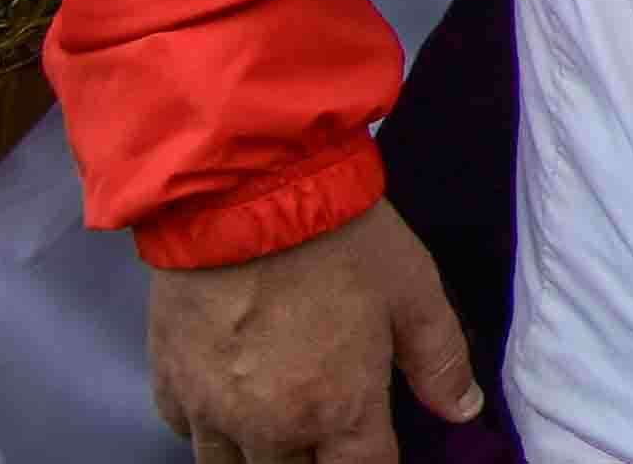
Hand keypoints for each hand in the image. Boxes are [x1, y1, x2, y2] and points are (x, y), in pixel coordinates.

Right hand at [150, 200, 480, 463]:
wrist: (245, 196)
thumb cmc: (340, 238)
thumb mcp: (413, 288)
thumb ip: (439, 358)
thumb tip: (464, 410)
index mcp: (339, 410)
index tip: (374, 446)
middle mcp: (271, 429)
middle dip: (316, 460)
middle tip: (329, 428)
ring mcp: (212, 412)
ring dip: (261, 455)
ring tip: (281, 425)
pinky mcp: (167, 386)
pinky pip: (188, 433)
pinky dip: (211, 427)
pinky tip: (231, 399)